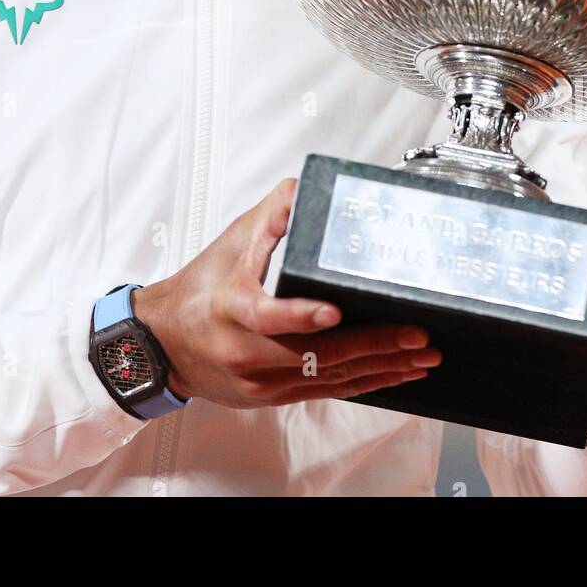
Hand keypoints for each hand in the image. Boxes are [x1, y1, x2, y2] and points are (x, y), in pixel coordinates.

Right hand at [132, 178, 441, 406]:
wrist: (164, 344)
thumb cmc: (199, 288)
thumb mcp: (230, 242)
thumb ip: (271, 215)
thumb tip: (305, 189)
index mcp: (232, 309)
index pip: (268, 316)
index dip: (301, 316)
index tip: (335, 312)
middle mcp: (247, 352)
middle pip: (316, 356)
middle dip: (373, 346)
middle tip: (418, 335)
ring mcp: (262, 382)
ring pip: (329, 379)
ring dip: (381, 369)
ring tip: (422, 357)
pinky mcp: (273, 396)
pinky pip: (325, 390)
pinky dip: (365, 383)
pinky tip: (396, 375)